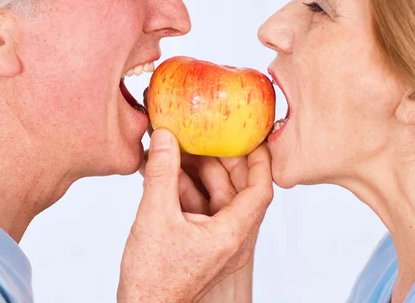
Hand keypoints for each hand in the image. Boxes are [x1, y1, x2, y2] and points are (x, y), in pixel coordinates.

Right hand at [118, 129, 272, 302]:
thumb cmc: (154, 278)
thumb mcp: (155, 216)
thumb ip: (162, 173)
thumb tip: (166, 137)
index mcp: (232, 234)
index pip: (261, 190)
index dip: (259, 160)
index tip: (252, 137)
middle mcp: (233, 240)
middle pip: (238, 190)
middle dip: (220, 161)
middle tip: (204, 136)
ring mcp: (220, 244)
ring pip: (218, 199)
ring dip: (198, 175)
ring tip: (177, 152)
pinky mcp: (204, 246)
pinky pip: (204, 211)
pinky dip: (188, 192)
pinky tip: (167, 176)